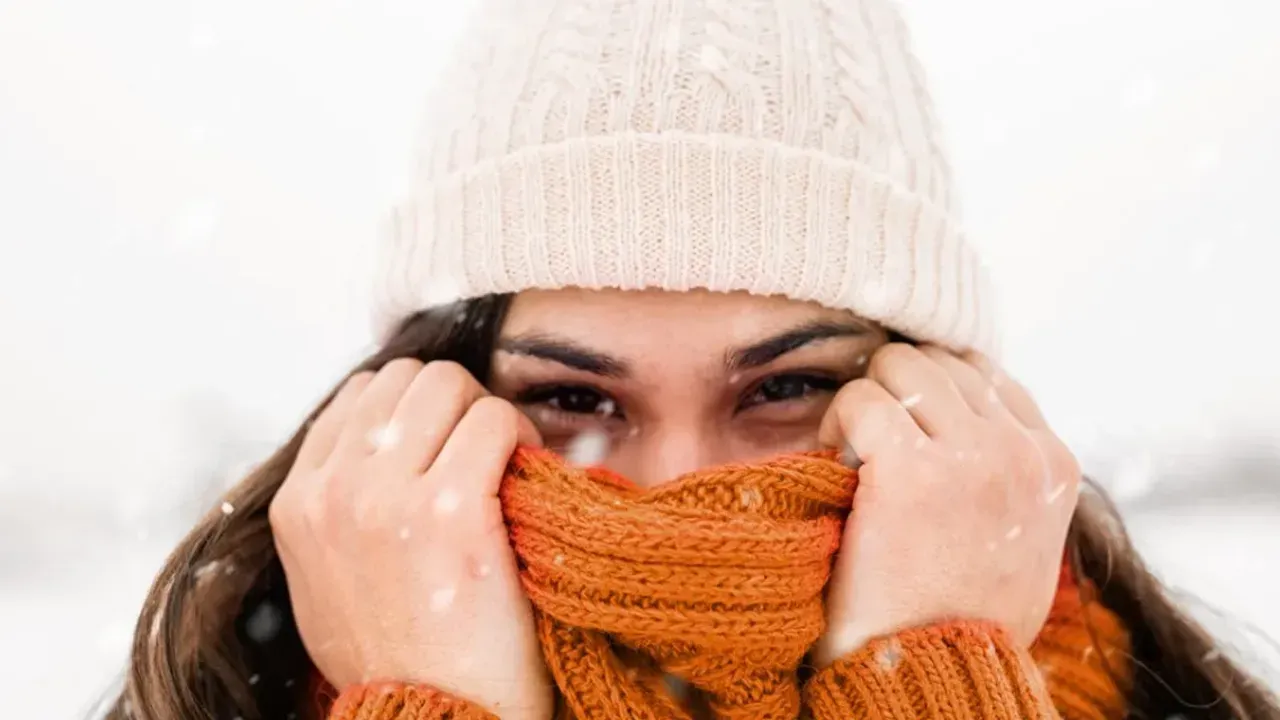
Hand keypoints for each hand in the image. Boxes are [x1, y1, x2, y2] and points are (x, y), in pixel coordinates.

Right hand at [270, 359, 552, 719]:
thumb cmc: (396, 659)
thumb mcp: (328, 580)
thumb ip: (339, 508)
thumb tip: (381, 444)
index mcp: (298, 504)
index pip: (360, 394)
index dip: (416, 411)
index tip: (447, 448)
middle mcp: (332, 492)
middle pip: (407, 377)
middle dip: (455, 403)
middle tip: (484, 451)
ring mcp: (386, 498)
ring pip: (448, 384)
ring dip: (485, 414)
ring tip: (503, 463)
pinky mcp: (448, 511)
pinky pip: (494, 420)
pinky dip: (518, 435)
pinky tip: (526, 475)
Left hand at [811, 344, 1078, 665]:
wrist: (932, 678)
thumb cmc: (960, 616)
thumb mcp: (1019, 539)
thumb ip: (1010, 474)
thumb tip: (968, 412)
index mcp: (1054, 464)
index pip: (986, 374)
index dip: (931, 395)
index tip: (905, 434)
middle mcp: (1021, 453)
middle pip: (939, 361)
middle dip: (896, 393)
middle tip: (872, 446)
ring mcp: (973, 457)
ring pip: (899, 367)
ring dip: (866, 404)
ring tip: (856, 457)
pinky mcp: (913, 471)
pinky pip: (860, 399)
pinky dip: (838, 423)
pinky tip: (839, 469)